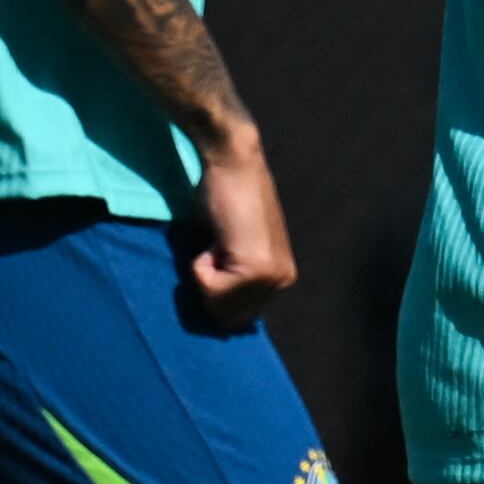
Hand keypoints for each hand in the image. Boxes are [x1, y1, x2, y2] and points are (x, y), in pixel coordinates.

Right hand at [182, 127, 297, 325]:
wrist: (233, 163)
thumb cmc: (226, 197)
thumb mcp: (234, 247)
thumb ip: (235, 278)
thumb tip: (221, 320)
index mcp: (281, 279)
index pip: (237, 317)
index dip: (215, 288)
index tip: (222, 252)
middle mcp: (283, 281)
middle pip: (227, 318)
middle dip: (210, 284)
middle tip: (220, 247)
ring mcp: (271, 277)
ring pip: (216, 305)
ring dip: (204, 272)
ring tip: (219, 240)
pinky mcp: (255, 268)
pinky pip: (208, 288)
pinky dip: (200, 264)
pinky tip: (217, 237)